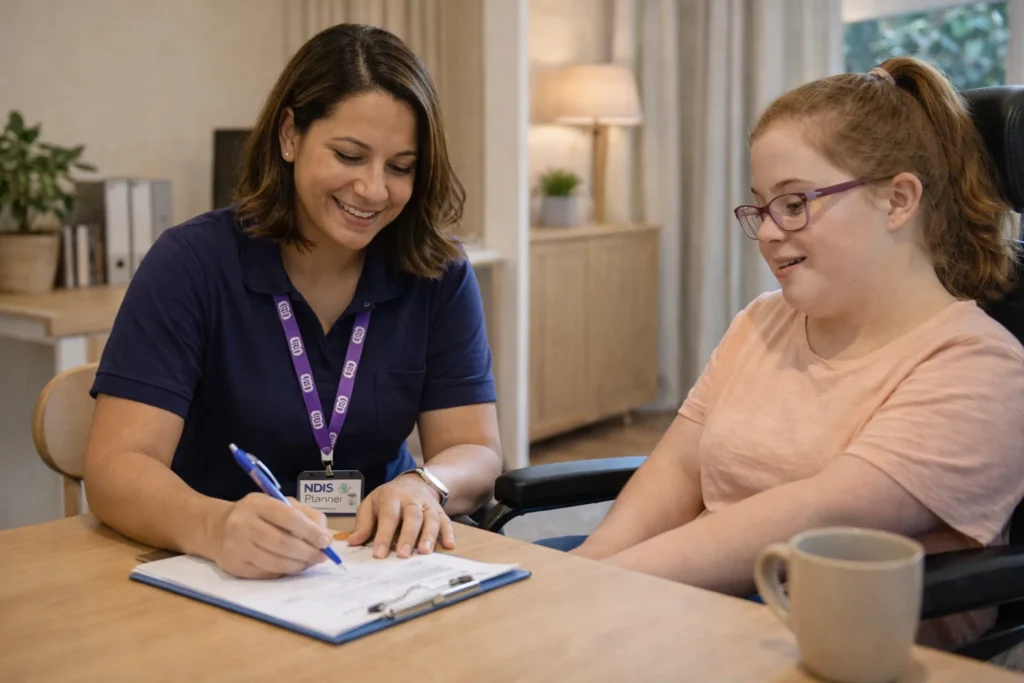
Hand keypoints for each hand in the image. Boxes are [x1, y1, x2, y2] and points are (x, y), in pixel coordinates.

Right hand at [210, 493, 334, 578]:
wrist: (219, 529)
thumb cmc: (258, 515)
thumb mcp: (280, 504)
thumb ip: (306, 516)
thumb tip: (325, 537)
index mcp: (257, 503)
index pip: (288, 517)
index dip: (310, 531)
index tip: (326, 541)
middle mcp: (243, 524)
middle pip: (283, 543)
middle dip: (308, 552)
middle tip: (322, 556)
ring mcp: (236, 547)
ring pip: (276, 562)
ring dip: (299, 565)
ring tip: (310, 562)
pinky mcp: (234, 566)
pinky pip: (267, 573)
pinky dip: (284, 571)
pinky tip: (292, 566)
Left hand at [347, 475, 455, 558]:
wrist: (414, 482)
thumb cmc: (389, 498)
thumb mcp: (371, 503)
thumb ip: (363, 523)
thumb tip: (353, 541)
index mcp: (392, 497)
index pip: (388, 516)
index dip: (384, 535)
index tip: (379, 554)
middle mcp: (412, 499)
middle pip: (412, 516)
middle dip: (408, 536)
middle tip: (404, 555)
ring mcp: (428, 505)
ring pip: (431, 518)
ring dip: (429, 536)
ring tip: (425, 552)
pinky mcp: (440, 511)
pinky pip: (446, 521)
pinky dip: (448, 533)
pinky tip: (449, 545)